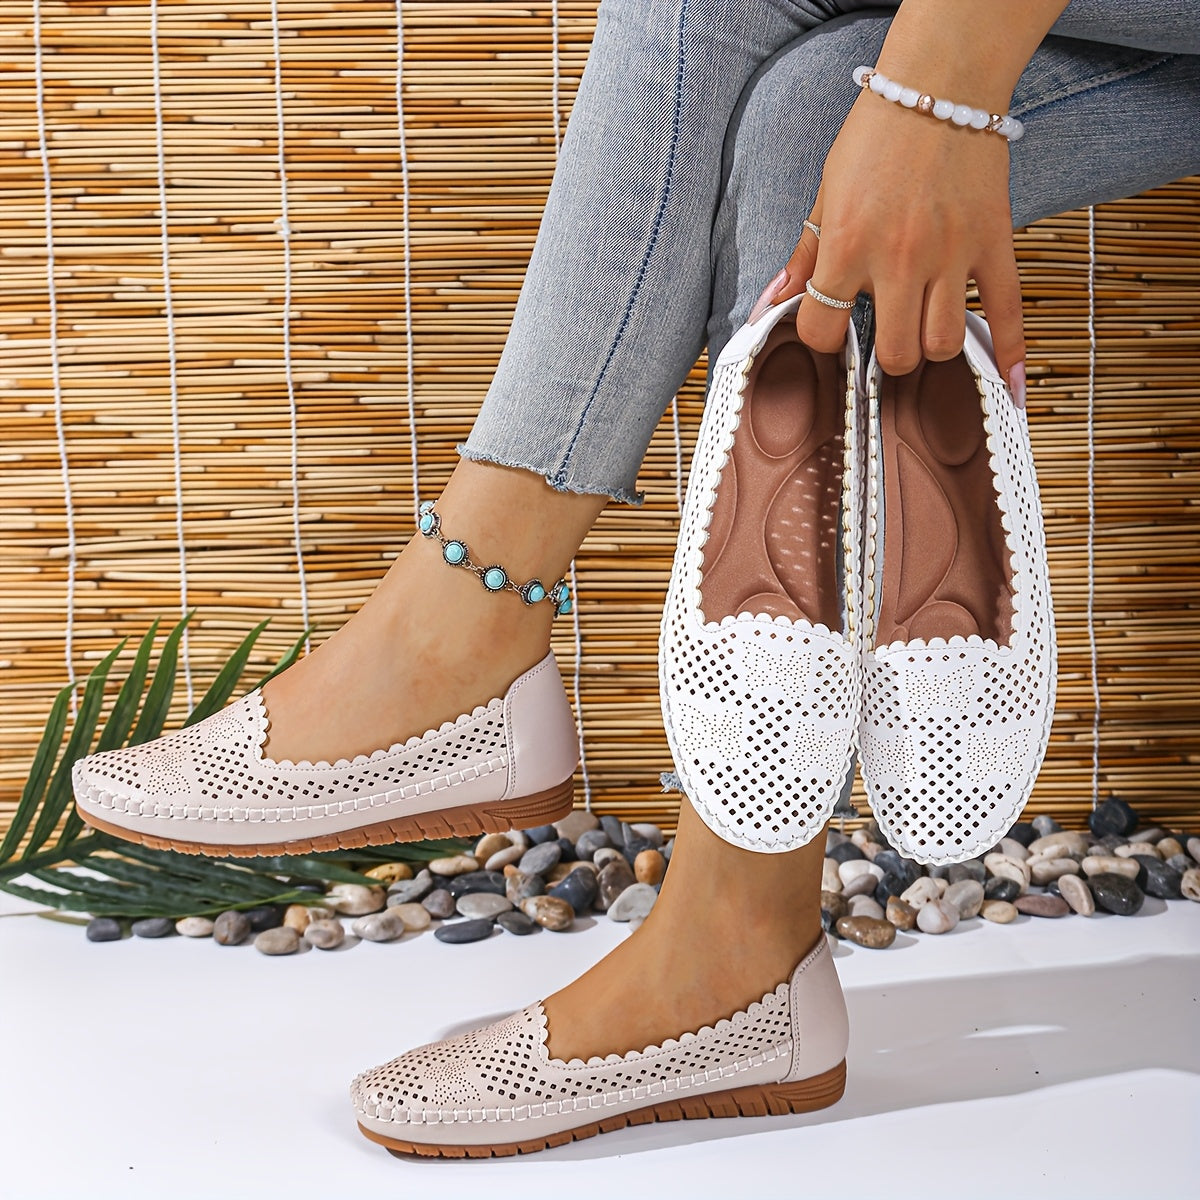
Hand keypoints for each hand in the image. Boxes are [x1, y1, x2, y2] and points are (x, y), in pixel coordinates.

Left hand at [770, 90, 1025, 403]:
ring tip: (925, 327)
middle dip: (888, 356)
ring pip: (943, 343)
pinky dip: (1008, 350)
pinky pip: (1006, 309)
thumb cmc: (876, 137)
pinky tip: (1007, 380)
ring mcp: (950, 255)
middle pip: (896, 353)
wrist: (938, 85)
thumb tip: (771, 304)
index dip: (822, 338)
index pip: (823, 330)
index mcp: (847, 247)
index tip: (830, 328)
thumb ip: (803, 256)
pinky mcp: (992, 243)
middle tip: (887, 335)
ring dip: (933, 347)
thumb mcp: (825, 195)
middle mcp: (898, 259)